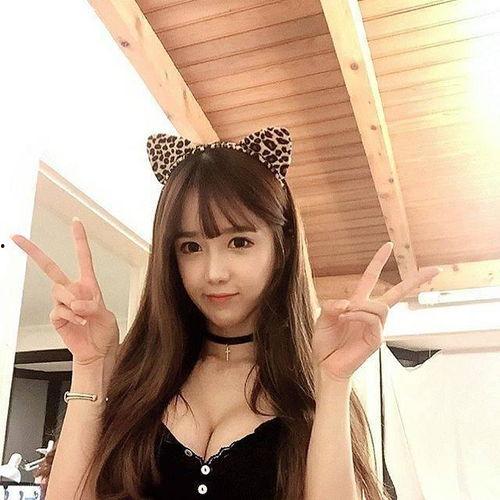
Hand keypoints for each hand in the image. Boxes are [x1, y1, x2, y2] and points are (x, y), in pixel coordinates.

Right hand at [11, 218, 119, 365]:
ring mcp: (63, 303)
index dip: (79, 239)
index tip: (75, 222)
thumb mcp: (107, 316)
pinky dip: (71, 316)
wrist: (97, 353)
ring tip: (85, 316)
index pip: (83, 258)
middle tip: (18, 238)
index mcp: (89, 285)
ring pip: (59, 291)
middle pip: (51, 268)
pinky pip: (58, 310)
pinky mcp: (56, 317)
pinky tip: (79, 322)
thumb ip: (93, 306)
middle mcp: (73, 291)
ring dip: (73, 303)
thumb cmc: (105, 333)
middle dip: (34, 252)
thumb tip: (76, 302)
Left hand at [312, 241, 441, 382]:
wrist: (325, 365)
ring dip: (362, 306)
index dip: (378, 261)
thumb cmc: (324, 342)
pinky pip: (374, 320)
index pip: (371, 278)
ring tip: (345, 313)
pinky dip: (359, 315)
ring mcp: (375, 327)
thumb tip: (349, 302)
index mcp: (358, 303)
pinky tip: (347, 317)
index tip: (388, 245)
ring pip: (382, 307)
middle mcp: (370, 313)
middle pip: (397, 292)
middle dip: (416, 280)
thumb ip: (332, 306)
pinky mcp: (376, 340)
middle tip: (435, 269)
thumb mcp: (322, 318)